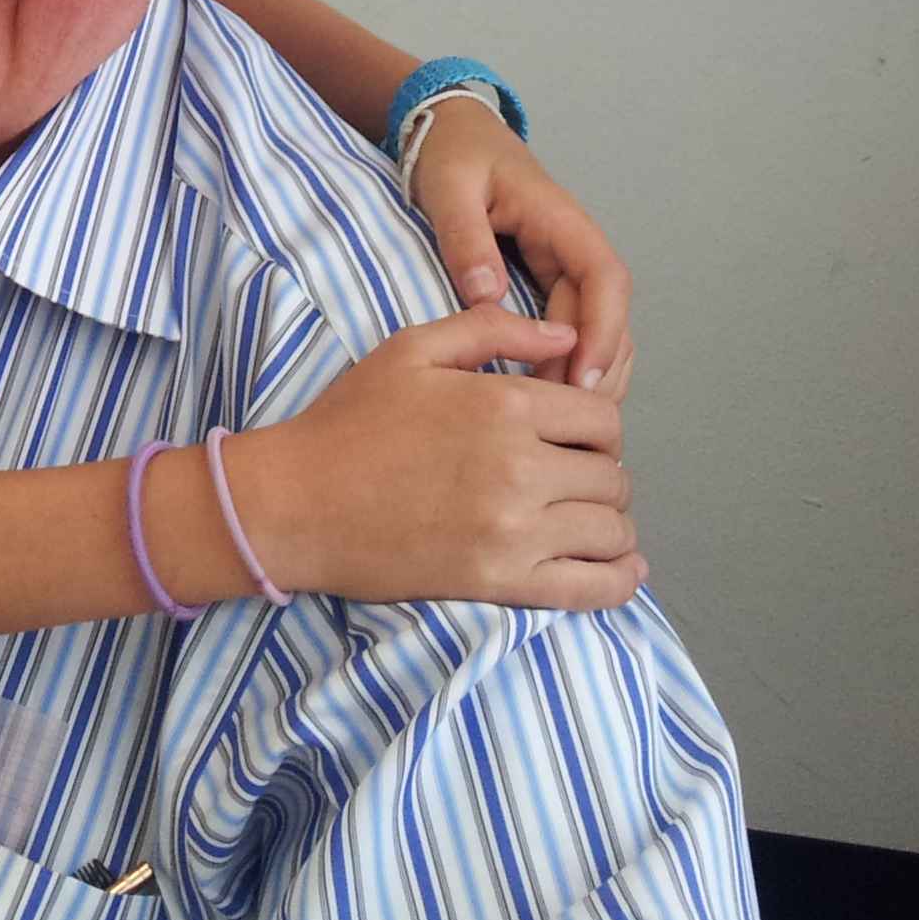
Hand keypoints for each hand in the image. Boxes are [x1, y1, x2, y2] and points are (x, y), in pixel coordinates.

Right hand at [229, 307, 639, 612]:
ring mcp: (514, 531)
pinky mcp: (501, 583)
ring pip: (611, 530)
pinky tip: (623, 571)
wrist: (296, 504)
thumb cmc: (349, 423)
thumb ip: (493, 330)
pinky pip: (591, 589)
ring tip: (585, 520)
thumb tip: (567, 336)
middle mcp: (520, 468)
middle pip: (612, 476)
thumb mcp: (412, 350)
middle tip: (569, 478)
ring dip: (609, 524)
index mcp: (504, 405)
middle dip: (600, 474)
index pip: (603, 419)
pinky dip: (618, 582)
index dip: (595, 427)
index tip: (570, 437)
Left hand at [404, 102, 631, 395]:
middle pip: (607, 315)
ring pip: (597, 328)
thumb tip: (487, 294)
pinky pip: (572, 327)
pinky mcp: (548, 283)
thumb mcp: (450, 188)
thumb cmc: (453, 155)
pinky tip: (549, 399)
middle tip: (565, 420)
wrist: (450, 132)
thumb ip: (466, 238)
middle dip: (595, 368)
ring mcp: (564, 266)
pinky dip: (571, 363)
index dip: (603, 331)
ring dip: (590, 372)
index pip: (604, 278)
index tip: (584, 377)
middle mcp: (573, 247)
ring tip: (562, 422)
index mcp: (560, 220)